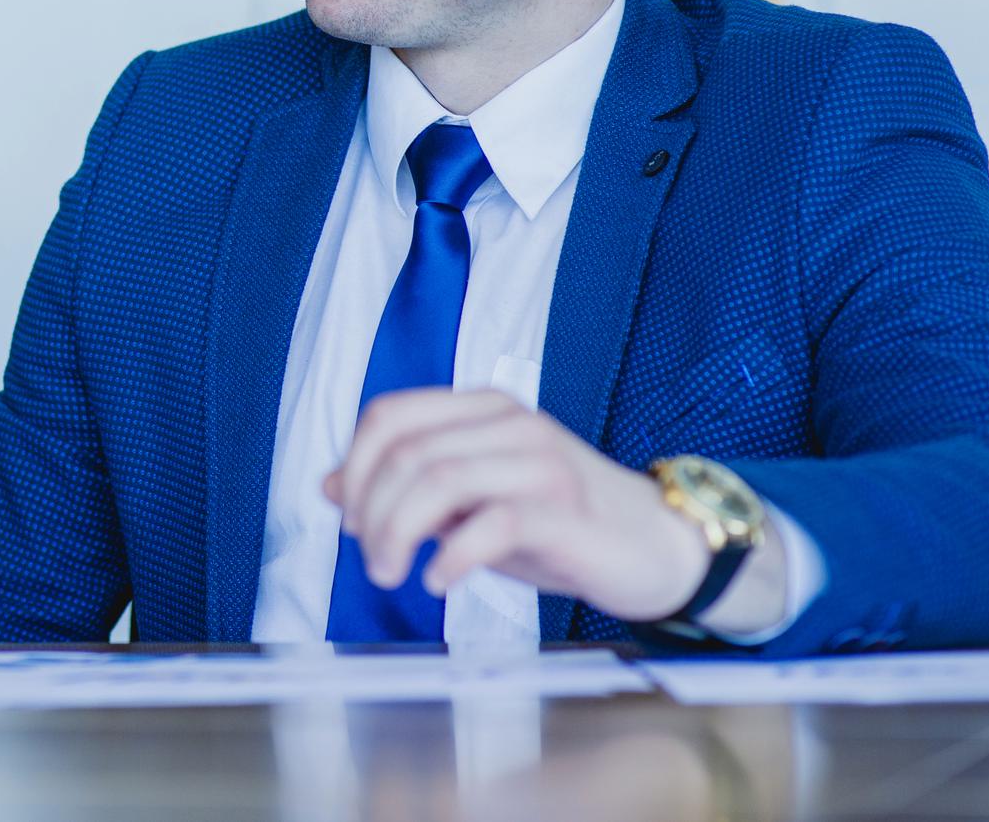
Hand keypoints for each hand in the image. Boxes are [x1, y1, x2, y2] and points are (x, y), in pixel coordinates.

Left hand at [324, 388, 710, 622]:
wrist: (657, 545)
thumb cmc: (559, 522)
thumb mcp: (473, 498)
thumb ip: (409, 486)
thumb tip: (331, 486)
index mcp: (482, 408)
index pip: (389, 415)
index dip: (355, 468)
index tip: (352, 521)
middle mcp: (509, 422)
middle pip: (404, 453)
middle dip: (371, 513)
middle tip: (374, 563)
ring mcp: (539, 462)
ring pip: (437, 482)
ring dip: (398, 535)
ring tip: (395, 574)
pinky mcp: (563, 510)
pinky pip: (489, 524)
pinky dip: (450, 556)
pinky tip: (440, 580)